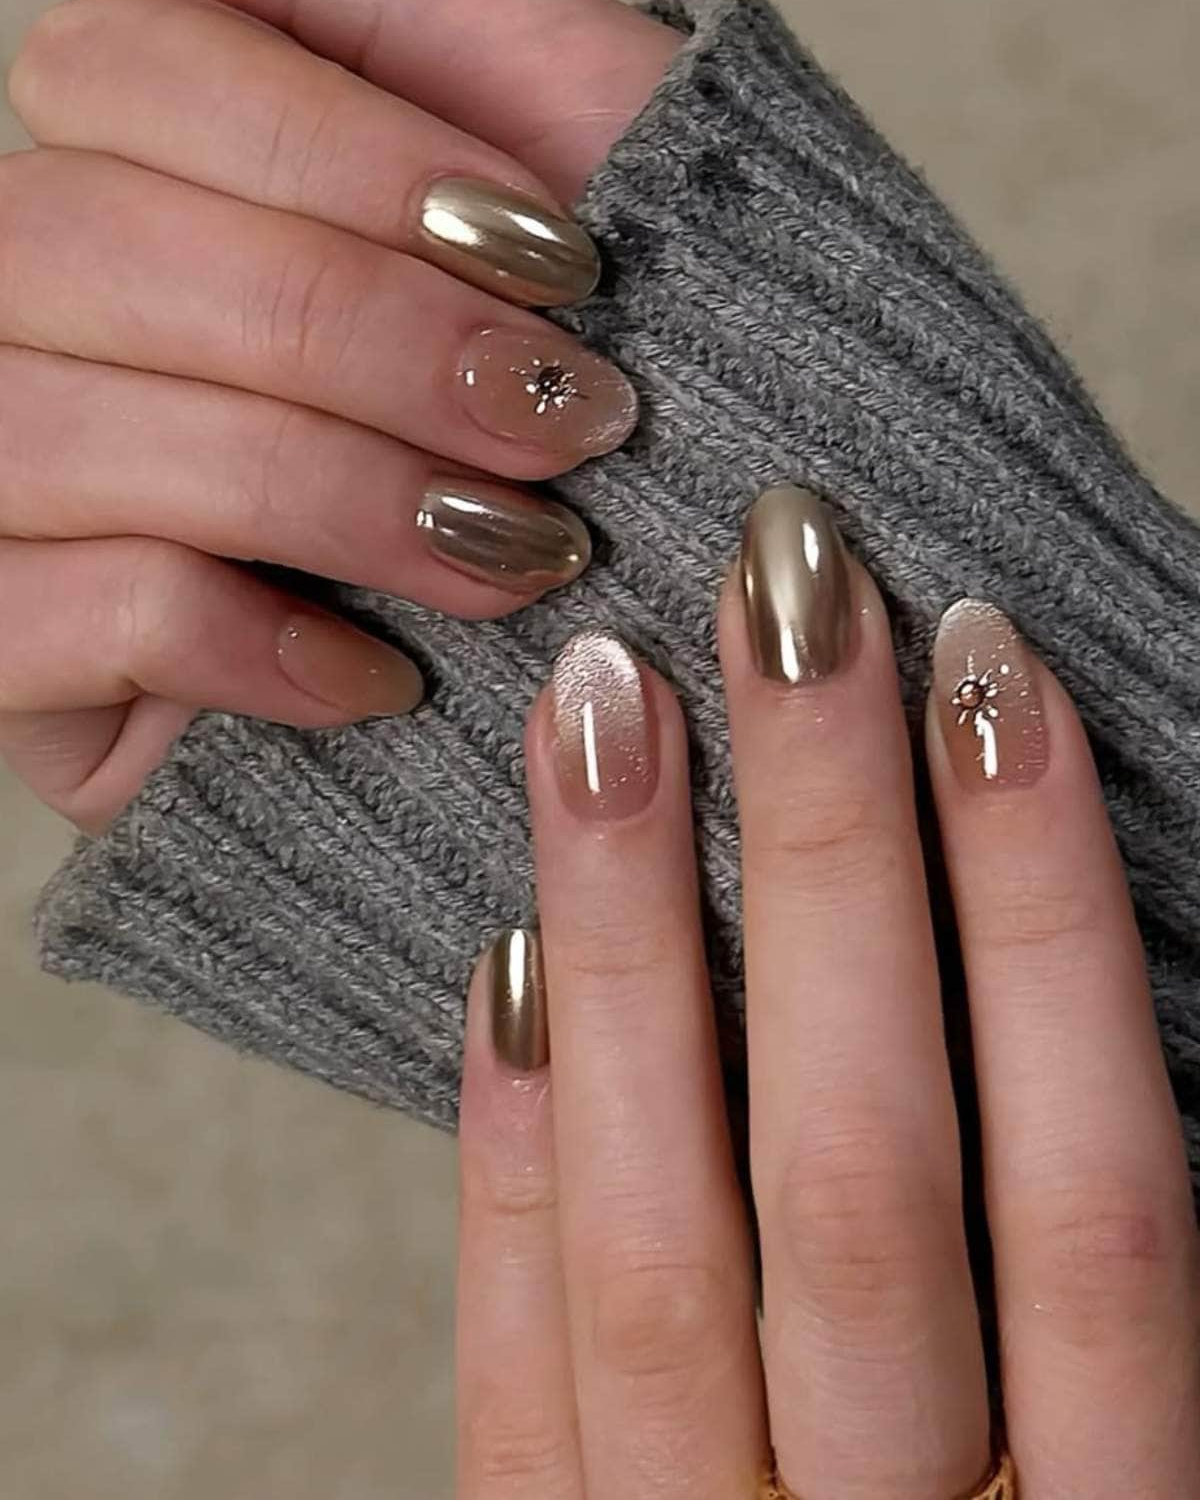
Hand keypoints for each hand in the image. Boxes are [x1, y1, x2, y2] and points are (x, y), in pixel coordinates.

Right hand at [0, 0, 677, 824]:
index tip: (550, 251)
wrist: (679, 598)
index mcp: (145, 165)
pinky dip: (247, 646)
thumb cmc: (619, 348)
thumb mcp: (550, 114)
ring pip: (49, 425)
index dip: (343, 154)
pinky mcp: (15, 651)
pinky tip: (381, 672)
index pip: (119, 68)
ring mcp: (8, 480)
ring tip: (513, 544)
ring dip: (324, 490)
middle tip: (558, 415)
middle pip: (74, 244)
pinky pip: (44, 619)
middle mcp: (36, 308)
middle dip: (358, 335)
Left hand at [456, 485, 1198, 1496]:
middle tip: (794, 591)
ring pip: (665, 1235)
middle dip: (840, 854)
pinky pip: (516, 1366)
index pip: (1095, 1190)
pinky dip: (512, 1153)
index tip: (996, 675)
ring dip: (638, 941)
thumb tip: (1057, 965)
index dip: (1050, 913)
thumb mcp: (1115, 1473)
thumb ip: (1084, 1279)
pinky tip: (505, 954)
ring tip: (610, 702)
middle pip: (870, 1168)